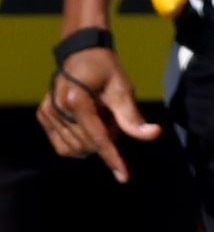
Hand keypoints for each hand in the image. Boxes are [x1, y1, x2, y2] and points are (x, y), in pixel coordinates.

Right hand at [39, 46, 159, 181]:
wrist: (81, 54)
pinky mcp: (43, 116)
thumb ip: (133, 117)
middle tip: (112, 119)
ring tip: (99, 119)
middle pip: (87, 145)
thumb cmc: (105, 70)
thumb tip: (153, 134)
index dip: (112, 158)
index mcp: (77, 101)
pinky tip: (86, 124)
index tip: (123, 177)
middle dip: (106, 140)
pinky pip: (62, 145)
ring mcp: (47, 113)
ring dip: (92, 142)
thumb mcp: (123, 89)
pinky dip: (79, 142)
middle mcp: (57, 109)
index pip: (97, 138)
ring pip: (74, 149)